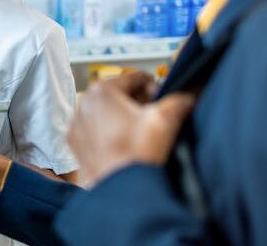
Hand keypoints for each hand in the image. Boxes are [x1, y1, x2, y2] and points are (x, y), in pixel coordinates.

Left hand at [69, 71, 194, 187]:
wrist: (121, 190)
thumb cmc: (138, 155)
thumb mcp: (166, 119)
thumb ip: (180, 99)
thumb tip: (191, 94)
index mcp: (102, 90)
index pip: (134, 76)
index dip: (154, 86)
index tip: (162, 99)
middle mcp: (84, 103)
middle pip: (118, 92)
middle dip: (138, 101)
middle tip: (153, 116)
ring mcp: (77, 123)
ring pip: (105, 109)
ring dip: (123, 115)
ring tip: (139, 132)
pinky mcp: (75, 142)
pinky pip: (94, 127)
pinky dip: (108, 130)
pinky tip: (124, 143)